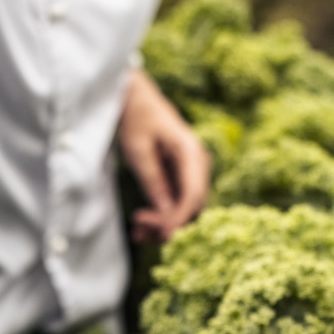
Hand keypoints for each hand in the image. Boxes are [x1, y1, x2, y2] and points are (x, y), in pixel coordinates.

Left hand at [116, 69, 210, 241]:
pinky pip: (177, 204)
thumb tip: (165, 215)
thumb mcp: (138, 150)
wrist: (137, 100)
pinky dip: (162, 217)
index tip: (156, 232)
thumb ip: (152, 181)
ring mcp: (192, 172)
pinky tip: (141, 225)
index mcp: (191, 153)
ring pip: (186, 210)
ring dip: (164, 226)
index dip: (177, 219)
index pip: (194, 195)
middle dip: (168, 226)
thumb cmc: (136, 119)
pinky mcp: (181, 178)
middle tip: (137, 230)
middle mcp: (198, 165)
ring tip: (136, 233)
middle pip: (193, 208)